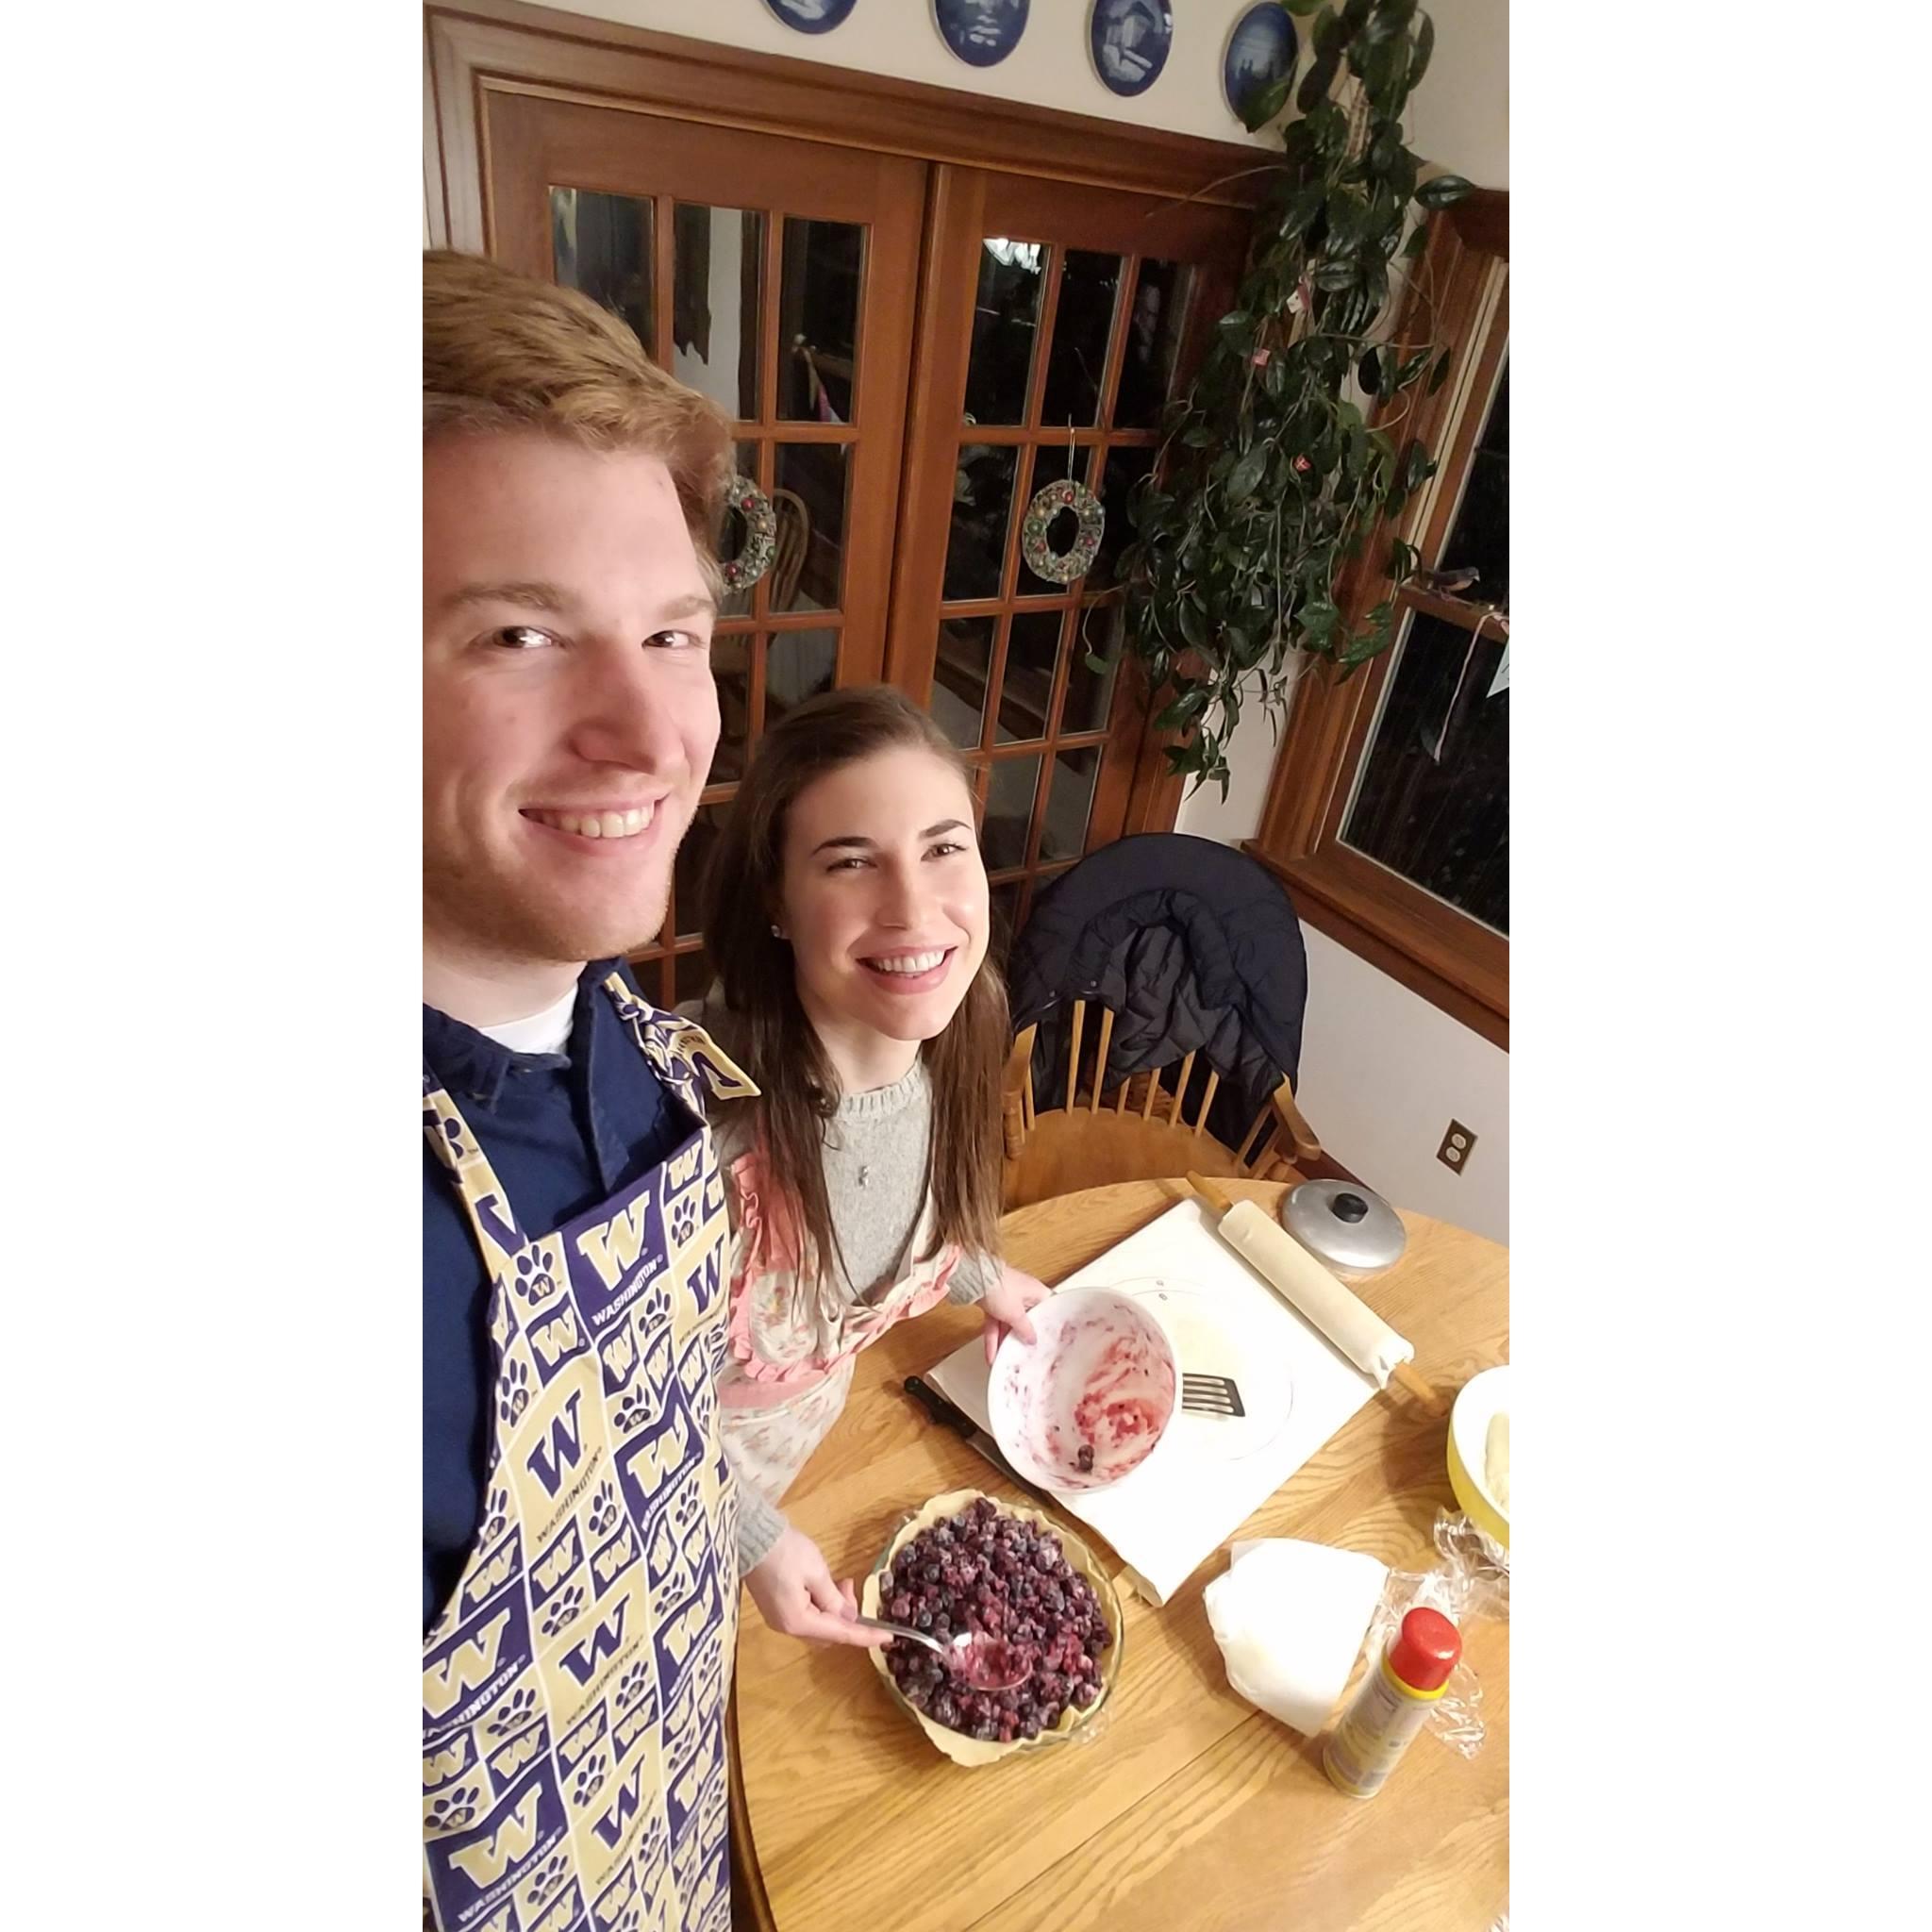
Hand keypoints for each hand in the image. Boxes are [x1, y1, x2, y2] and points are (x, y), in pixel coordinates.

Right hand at [746, 1528, 890, 1648]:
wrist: (751, 1536)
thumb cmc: (785, 1551)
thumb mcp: (816, 1571)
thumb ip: (835, 1598)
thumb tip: (848, 1617)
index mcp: (798, 1621)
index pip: (840, 1633)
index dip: (866, 1635)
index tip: (889, 1636)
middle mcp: (787, 1626)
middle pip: (827, 1633)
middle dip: (846, 1615)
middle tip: (849, 1585)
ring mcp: (779, 1618)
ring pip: (817, 1624)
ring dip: (834, 1608)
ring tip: (839, 1580)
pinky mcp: (776, 1607)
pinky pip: (806, 1615)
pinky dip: (820, 1604)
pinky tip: (824, 1584)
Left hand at [980, 1264, 1050, 1365]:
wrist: (974, 1279)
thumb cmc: (1001, 1287)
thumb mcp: (1017, 1315)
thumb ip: (1026, 1329)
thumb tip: (1032, 1339)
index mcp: (1037, 1291)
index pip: (1047, 1311)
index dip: (1047, 1326)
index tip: (1046, 1341)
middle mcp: (1024, 1293)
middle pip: (1026, 1320)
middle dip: (1021, 1338)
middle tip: (1023, 1354)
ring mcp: (1007, 1297)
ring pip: (1008, 1324)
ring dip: (1004, 1341)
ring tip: (1003, 1359)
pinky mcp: (993, 1301)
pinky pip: (996, 1322)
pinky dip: (993, 1336)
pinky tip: (991, 1353)